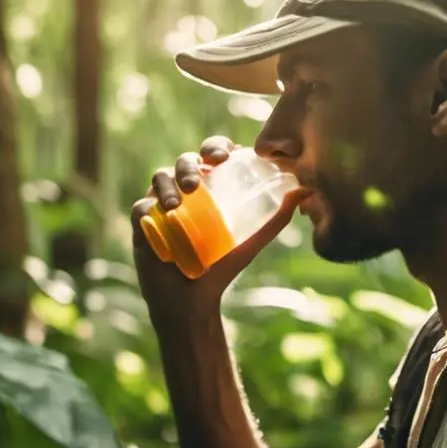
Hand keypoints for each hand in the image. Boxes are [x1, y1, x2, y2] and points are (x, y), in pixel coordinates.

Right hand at [131, 136, 308, 324]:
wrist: (194, 300)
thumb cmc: (223, 266)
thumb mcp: (253, 240)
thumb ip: (277, 218)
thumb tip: (306, 192)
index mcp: (209, 186)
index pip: (211, 154)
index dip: (216, 146)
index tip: (225, 156)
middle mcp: (183, 190)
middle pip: (184, 161)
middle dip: (190, 163)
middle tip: (200, 179)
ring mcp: (160, 204)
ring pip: (160, 177)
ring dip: (169, 182)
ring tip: (182, 199)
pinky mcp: (142, 223)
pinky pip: (141, 206)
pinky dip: (149, 206)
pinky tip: (162, 212)